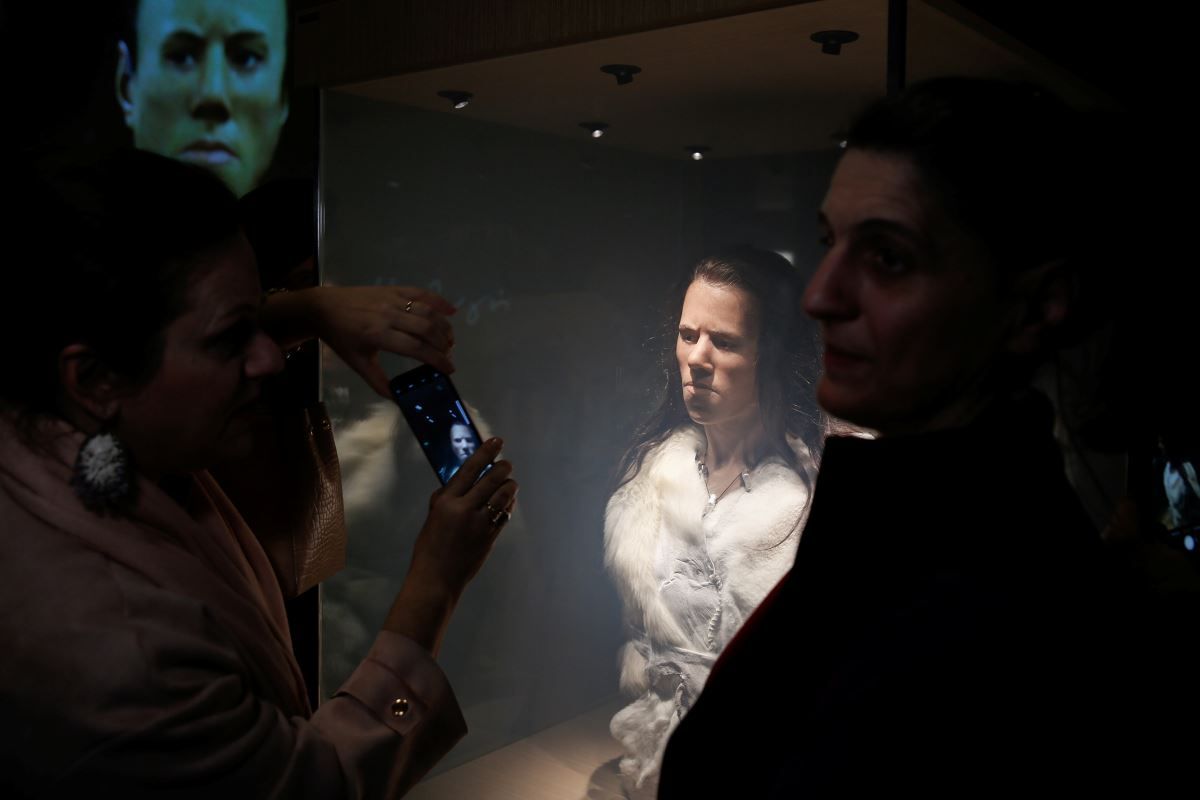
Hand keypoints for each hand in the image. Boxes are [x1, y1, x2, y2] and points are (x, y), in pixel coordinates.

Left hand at [310, 286, 456, 396]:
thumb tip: (398, 399)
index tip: (449, 370)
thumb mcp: (357, 363)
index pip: (415, 348)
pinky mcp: (393, 289)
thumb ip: (378, 381)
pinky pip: (421, 293)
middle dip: (443, 344)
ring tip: (450, 339)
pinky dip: (439, 301)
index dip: (436, 359)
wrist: (324, 307)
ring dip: (444, 326)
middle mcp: (388, 315)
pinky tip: (452, 311)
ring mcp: (392, 299)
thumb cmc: (341, 337)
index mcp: (378, 335)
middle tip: (448, 355)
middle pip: (426, 329)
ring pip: (427, 311)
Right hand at [412, 438, 517, 595]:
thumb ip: (448, 498)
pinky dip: (509, 503)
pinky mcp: (490, 536)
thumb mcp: (433, 516)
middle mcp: (464, 509)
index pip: (469, 469)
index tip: (496, 442)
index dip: (485, 453)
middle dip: (503, 468)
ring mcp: (479, 524)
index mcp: (446, 502)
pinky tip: (508, 501)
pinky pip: (505, 513)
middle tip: (506, 464)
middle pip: (492, 479)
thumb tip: (464, 480)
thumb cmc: (430, 546)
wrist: (436, 578)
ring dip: (510, 485)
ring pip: (503, 495)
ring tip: (509, 482)